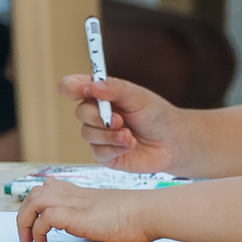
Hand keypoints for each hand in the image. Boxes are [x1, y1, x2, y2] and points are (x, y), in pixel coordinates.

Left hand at [17, 179, 152, 241]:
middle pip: (35, 192)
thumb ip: (98, 218)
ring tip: (30, 241)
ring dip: (25, 221)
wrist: (149, 212)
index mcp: (84, 194)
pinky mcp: (76, 216)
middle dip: (24, 213)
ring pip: (34, 200)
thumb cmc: (139, 217)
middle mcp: (75, 195)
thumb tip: (94, 229)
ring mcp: (74, 204)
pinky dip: (37, 230)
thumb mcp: (113, 213)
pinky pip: (44, 217)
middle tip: (27, 235)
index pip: (51, 186)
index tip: (37, 218)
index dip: (40, 199)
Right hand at [62, 73, 187, 166]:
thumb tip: (91, 86)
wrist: (171, 142)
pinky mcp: (104, 155)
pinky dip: (115, 148)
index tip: (81, 90)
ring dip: (110, 135)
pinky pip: (98, 152)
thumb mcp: (137, 96)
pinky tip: (130, 145)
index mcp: (98, 94)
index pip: (71, 87)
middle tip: (120, 119)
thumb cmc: (154, 114)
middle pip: (79, 112)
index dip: (70, 87)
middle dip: (99, 116)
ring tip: (129, 135)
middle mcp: (95, 114)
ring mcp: (98, 135)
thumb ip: (114, 89)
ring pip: (87, 133)